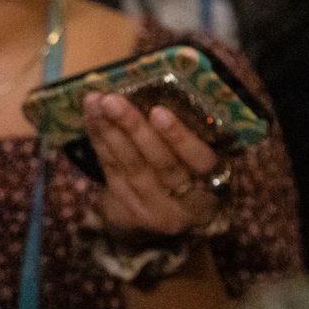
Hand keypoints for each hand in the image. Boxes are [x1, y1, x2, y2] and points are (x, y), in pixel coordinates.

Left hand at [85, 93, 224, 236]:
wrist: (179, 214)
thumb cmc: (198, 170)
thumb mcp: (206, 157)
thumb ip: (196, 131)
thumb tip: (164, 94)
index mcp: (215, 181)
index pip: (199, 160)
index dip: (179, 138)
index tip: (158, 111)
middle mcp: (186, 201)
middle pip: (160, 163)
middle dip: (134, 129)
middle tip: (113, 101)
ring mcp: (154, 209)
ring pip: (131, 167)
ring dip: (110, 132)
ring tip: (97, 104)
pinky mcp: (128, 210)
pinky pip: (112, 172)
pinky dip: (100, 142)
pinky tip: (93, 118)